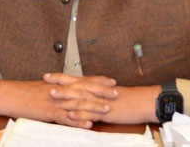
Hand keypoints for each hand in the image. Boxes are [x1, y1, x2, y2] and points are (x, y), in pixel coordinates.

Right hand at [0, 78, 113, 128]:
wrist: (11, 95)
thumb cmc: (26, 92)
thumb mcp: (45, 88)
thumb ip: (59, 90)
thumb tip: (70, 92)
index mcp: (60, 83)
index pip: (83, 79)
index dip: (99, 80)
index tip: (112, 81)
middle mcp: (60, 90)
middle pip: (85, 89)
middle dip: (102, 92)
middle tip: (116, 94)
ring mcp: (56, 101)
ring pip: (78, 103)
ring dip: (94, 106)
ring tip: (107, 109)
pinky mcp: (49, 112)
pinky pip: (66, 118)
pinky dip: (78, 122)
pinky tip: (88, 124)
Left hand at [44, 74, 159, 124]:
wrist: (144, 102)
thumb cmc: (128, 100)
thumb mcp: (109, 96)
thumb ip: (95, 96)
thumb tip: (84, 97)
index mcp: (97, 87)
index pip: (75, 79)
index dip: (61, 77)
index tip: (48, 75)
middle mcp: (97, 91)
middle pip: (75, 85)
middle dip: (59, 82)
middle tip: (45, 80)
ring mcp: (101, 101)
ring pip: (80, 97)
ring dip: (66, 96)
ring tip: (52, 95)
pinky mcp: (106, 112)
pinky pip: (91, 113)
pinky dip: (79, 114)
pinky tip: (70, 114)